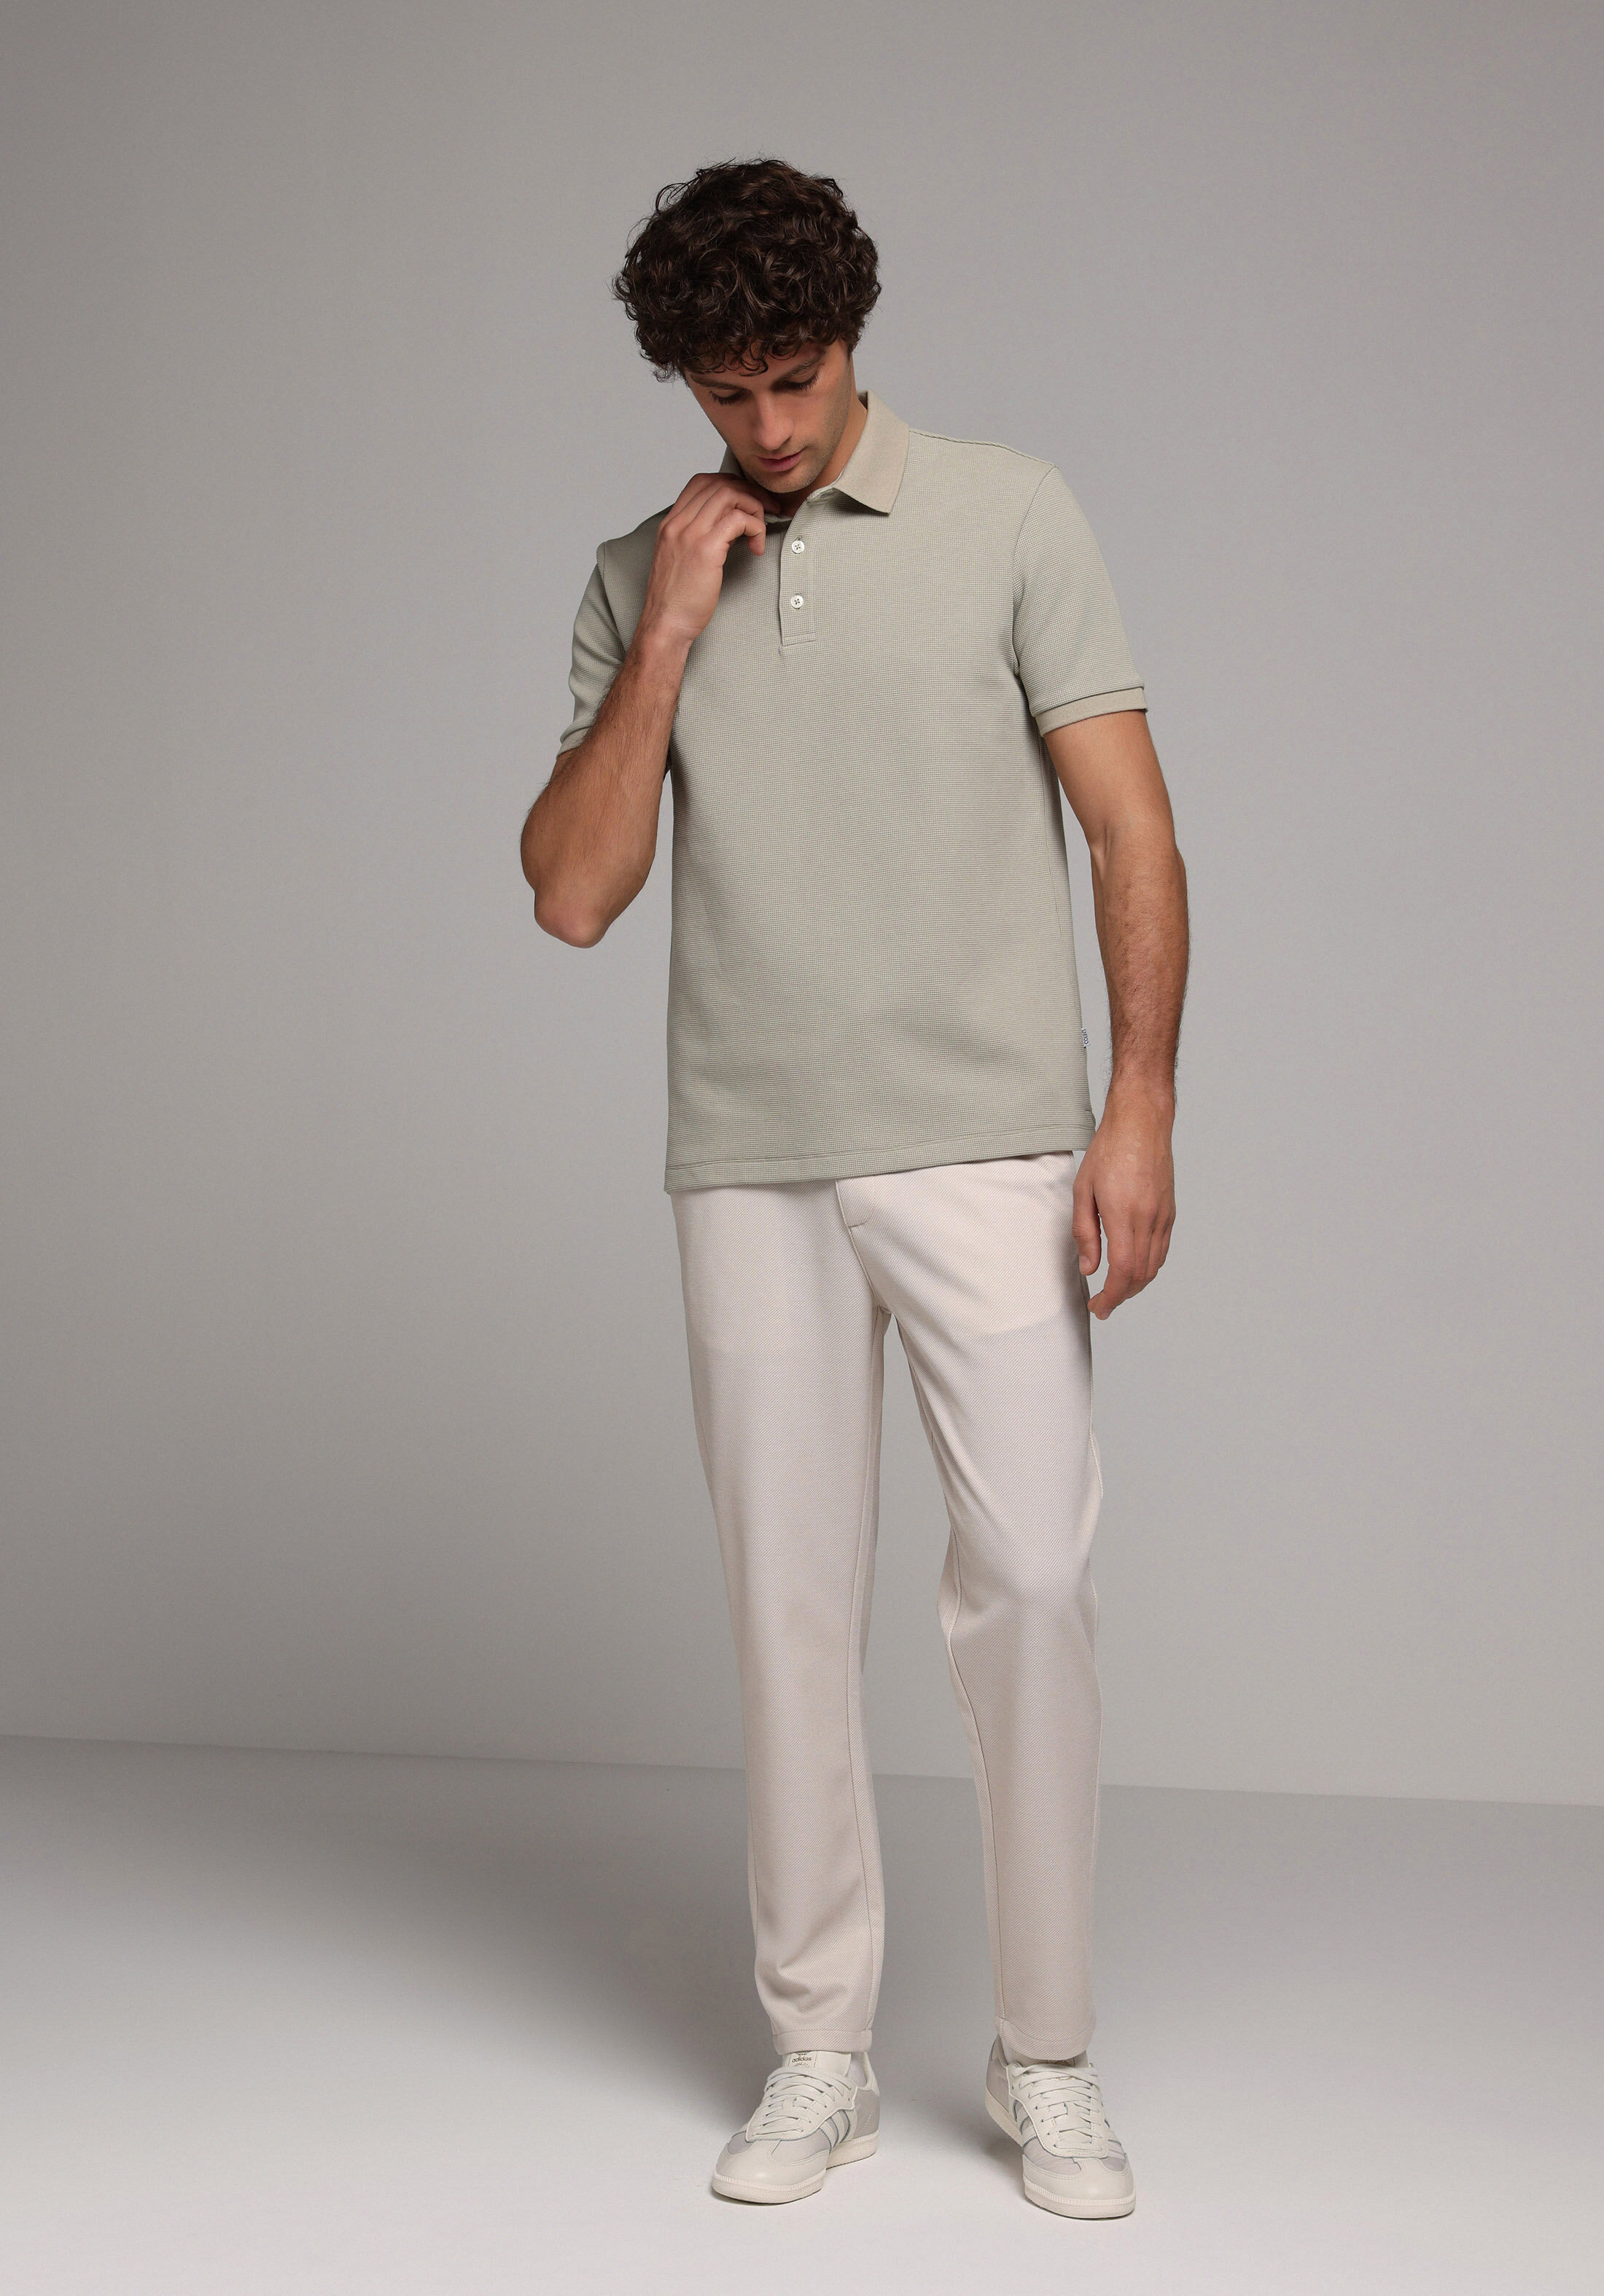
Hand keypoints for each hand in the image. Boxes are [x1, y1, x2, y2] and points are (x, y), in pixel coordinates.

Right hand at [636, 471, 787, 650]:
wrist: (665, 625)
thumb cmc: (677, 600)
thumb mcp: (682, 560)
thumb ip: (699, 539)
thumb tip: (730, 527)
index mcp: (670, 523)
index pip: (701, 482)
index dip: (730, 485)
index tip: (747, 502)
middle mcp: (678, 523)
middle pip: (719, 484)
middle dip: (749, 493)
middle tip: (766, 511)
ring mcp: (690, 534)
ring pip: (730, 495)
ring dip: (754, 508)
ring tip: (760, 531)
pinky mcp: (706, 549)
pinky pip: (739, 520)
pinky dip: (755, 528)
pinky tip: (756, 549)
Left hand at [1071, 1082, 1175, 1319]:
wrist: (1142, 1124)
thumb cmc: (1109, 1151)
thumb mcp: (1083, 1190)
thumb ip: (1084, 1232)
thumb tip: (1089, 1268)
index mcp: (1124, 1215)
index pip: (1122, 1271)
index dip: (1111, 1296)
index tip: (1098, 1307)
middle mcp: (1148, 1220)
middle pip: (1140, 1275)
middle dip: (1121, 1296)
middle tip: (1102, 1305)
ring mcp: (1163, 1217)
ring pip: (1153, 1266)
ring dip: (1135, 1285)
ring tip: (1115, 1291)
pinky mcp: (1169, 1212)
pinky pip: (1162, 1250)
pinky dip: (1148, 1267)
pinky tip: (1134, 1269)